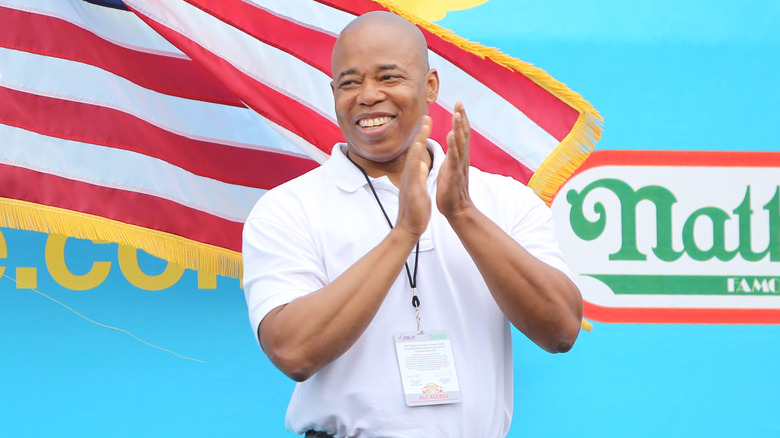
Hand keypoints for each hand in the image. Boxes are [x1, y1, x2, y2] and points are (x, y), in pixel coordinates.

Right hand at [396, 115, 432, 239]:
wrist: (408, 227)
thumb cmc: (415, 208)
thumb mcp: (417, 186)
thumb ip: (417, 174)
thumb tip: (419, 162)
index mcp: (413, 174)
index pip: (418, 151)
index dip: (423, 136)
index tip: (428, 121)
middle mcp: (409, 175)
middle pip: (414, 151)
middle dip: (421, 134)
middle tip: (427, 117)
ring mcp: (409, 184)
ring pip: (412, 161)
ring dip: (417, 145)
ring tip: (422, 132)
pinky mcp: (412, 193)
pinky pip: (414, 178)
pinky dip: (416, 166)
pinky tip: (420, 160)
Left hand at [437, 101, 472, 217]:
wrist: (456, 208)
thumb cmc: (451, 187)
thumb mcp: (452, 165)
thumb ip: (454, 152)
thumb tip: (454, 137)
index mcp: (460, 155)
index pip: (462, 133)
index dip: (461, 117)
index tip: (459, 102)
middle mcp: (462, 158)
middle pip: (464, 134)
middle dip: (462, 117)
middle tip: (460, 101)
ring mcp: (459, 166)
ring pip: (460, 144)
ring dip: (458, 128)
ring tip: (457, 114)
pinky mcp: (453, 175)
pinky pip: (454, 158)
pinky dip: (453, 146)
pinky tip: (451, 135)